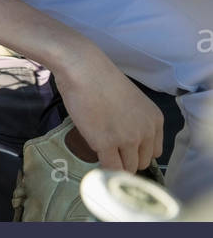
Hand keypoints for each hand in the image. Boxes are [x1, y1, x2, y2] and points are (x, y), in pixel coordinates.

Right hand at [53, 49, 164, 172]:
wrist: (83, 68)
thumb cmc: (100, 78)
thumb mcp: (131, 100)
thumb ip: (134, 121)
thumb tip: (124, 140)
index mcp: (155, 119)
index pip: (154, 151)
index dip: (137, 152)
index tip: (123, 149)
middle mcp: (146, 131)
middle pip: (142, 162)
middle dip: (126, 159)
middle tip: (109, 149)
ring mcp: (126, 139)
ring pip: (128, 168)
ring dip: (115, 164)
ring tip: (100, 151)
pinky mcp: (105, 143)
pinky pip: (111, 168)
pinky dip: (104, 169)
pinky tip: (96, 158)